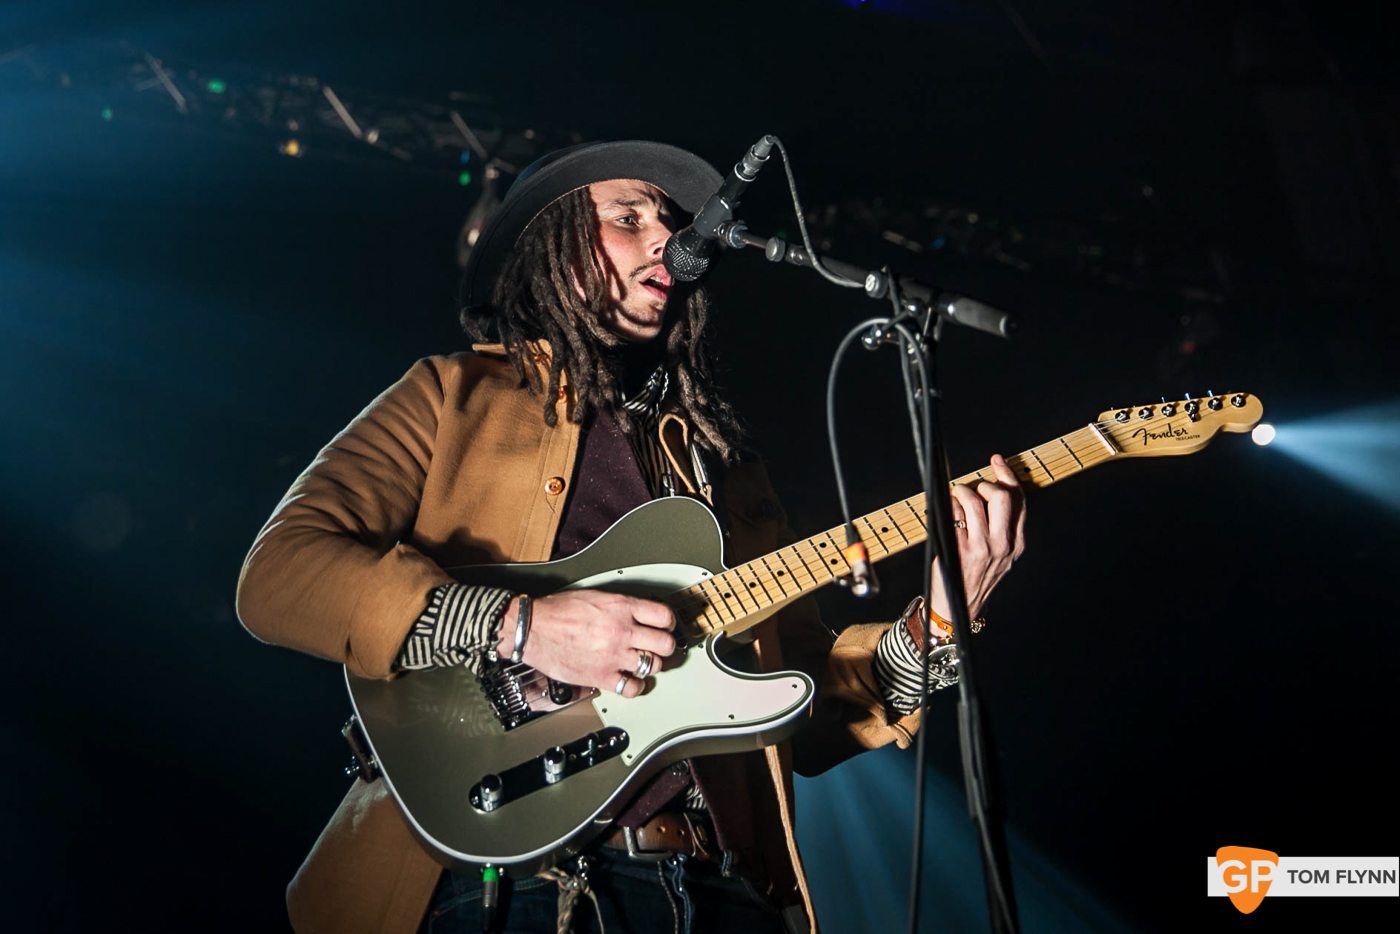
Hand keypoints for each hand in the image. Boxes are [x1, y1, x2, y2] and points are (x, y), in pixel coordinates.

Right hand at [496, 590, 676, 697]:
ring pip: (653, 666)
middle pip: (665, 644)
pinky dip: (635, 686)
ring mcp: (614, 656)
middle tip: (659, 647)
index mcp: (621, 607)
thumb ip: (619, 606)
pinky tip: (630, 680)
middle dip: (665, 646)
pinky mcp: (602, 677)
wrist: (533, 629)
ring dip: (650, 665)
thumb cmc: (557, 612)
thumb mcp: (595, 596)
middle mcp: (622, 631)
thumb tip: (636, 614)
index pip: (664, 616)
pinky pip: (632, 687)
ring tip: (643, 662)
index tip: (666, 627)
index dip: (669, 623)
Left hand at [930, 454, 1026, 621]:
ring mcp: (982, 547)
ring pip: (975, 502)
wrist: (958, 608)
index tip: (997, 461)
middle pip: (1001, 497)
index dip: (1007, 475)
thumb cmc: (975, 578)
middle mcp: (1003, 545)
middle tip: (973, 489)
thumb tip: (991, 489)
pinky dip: (950, 506)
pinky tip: (947, 511)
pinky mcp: (960, 550)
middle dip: (985, 484)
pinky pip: (955, 515)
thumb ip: (1001, 527)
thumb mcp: (1000, 555)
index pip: (1018, 501)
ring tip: (956, 497)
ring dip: (961, 491)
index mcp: (1016, 543)